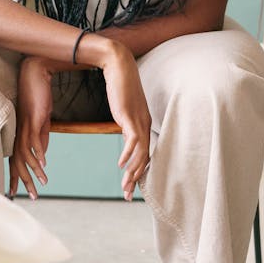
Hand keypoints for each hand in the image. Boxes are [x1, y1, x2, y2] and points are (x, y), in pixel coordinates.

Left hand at [9, 56, 51, 199]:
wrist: (36, 73)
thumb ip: (41, 138)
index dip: (14, 178)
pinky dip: (39, 154)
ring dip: (34, 171)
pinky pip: (33, 140)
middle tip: (33, 197)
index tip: (15, 193)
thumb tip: (42, 155)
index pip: (14, 160)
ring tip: (44, 183)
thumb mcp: (42, 121)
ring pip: (25, 155)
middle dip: (24, 182)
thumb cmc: (38, 96)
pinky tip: (44, 164)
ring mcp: (25, 126)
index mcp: (20, 134)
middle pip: (18, 162)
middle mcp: (19, 132)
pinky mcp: (32, 119)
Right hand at [100, 41, 151, 200]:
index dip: (139, 173)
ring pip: (140, 153)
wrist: (119, 66)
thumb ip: (126, 124)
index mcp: (144, 124)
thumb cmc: (120, 86)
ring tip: (124, 186)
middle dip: (135, 179)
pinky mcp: (130, 116)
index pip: (144, 154)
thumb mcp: (124, 110)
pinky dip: (128, 154)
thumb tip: (125, 136)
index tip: (130, 187)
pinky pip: (132, 140)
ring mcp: (138, 120)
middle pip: (144, 158)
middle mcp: (145, 124)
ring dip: (132, 172)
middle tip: (127, 196)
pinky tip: (121, 164)